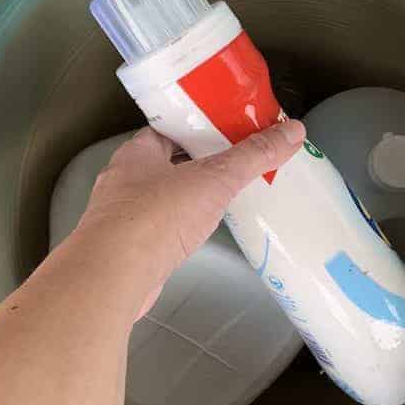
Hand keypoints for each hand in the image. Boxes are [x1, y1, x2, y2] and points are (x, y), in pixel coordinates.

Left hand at [72, 119, 304, 311]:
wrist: (113, 278)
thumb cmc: (153, 219)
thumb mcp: (214, 179)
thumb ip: (253, 156)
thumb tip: (291, 132)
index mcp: (138, 153)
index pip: (169, 129)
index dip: (198, 127)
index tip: (226, 129)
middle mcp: (124, 181)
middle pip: (167, 163)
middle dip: (198, 164)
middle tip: (233, 163)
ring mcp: (123, 218)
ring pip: (162, 198)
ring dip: (188, 198)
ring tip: (223, 198)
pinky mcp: (129, 250)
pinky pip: (160, 230)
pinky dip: (181, 228)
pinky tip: (200, 234)